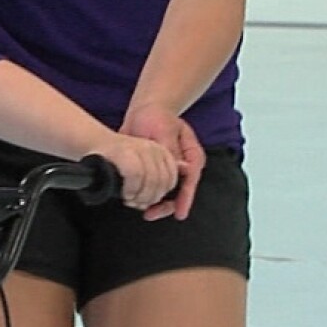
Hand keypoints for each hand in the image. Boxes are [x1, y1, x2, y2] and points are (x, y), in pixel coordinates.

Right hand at [92, 133, 180, 210]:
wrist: (93, 143)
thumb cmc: (116, 160)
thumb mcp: (142, 167)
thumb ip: (156, 178)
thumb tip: (169, 200)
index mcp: (161, 151)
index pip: (171, 178)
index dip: (161, 195)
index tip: (150, 202)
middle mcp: (152, 148)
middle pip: (162, 181)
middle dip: (150, 198)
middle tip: (138, 204)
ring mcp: (139, 149)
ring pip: (151, 180)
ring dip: (140, 196)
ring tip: (131, 200)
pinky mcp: (125, 153)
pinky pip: (136, 176)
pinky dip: (131, 190)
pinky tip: (125, 194)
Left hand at [121, 104, 202, 220]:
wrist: (144, 112)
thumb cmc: (157, 117)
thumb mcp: (165, 129)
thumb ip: (171, 149)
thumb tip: (180, 167)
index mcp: (191, 156)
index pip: (191, 180)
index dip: (184, 198)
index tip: (180, 212)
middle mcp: (183, 167)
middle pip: (180, 193)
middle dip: (166, 206)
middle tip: (151, 214)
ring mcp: (171, 171)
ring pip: (167, 194)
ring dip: (155, 204)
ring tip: (143, 210)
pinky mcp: (157, 173)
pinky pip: (154, 190)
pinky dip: (146, 196)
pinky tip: (135, 199)